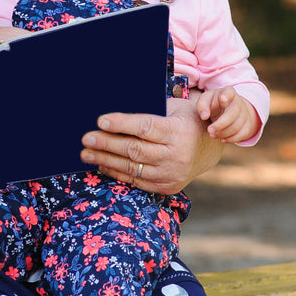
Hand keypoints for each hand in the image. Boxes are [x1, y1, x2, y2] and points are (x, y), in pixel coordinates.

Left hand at [81, 98, 222, 194]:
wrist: (208, 148)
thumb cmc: (184, 120)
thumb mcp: (174, 108)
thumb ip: (150, 109)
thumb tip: (114, 111)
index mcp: (178, 131)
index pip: (145, 127)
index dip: (121, 124)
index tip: (100, 121)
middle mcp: (176, 155)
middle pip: (134, 149)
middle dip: (107, 143)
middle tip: (86, 138)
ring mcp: (172, 174)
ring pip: (132, 167)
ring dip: (105, 160)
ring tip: (86, 153)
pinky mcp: (167, 187)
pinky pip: (136, 180)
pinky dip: (117, 173)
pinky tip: (102, 164)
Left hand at [195, 86, 259, 143]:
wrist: (228, 109)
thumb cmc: (214, 103)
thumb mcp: (205, 100)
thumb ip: (202, 105)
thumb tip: (204, 116)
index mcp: (228, 92)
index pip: (230, 91)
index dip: (227, 95)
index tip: (222, 99)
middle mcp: (238, 102)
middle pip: (233, 113)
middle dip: (220, 124)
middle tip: (209, 130)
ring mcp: (245, 113)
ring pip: (237, 126)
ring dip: (223, 133)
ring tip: (212, 134)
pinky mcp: (247, 124)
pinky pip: (243, 134)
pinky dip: (231, 139)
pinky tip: (222, 139)